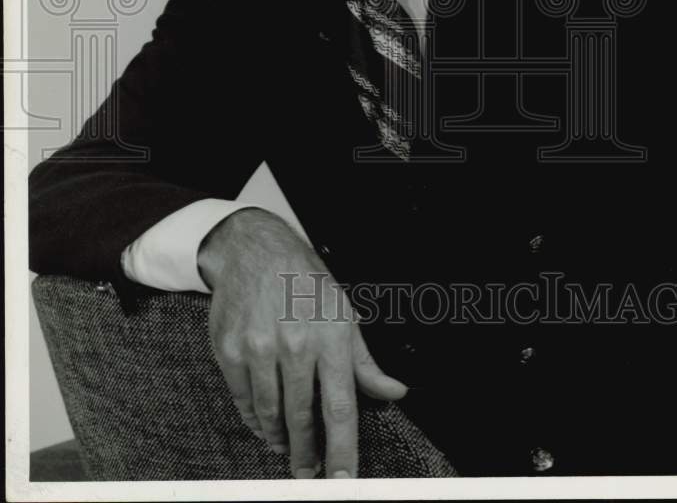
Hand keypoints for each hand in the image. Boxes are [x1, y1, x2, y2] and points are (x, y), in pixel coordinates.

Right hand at [197, 207, 406, 478]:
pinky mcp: (230, 348)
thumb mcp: (343, 311)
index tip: (343, 480)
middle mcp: (295, 344)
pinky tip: (263, 424)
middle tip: (309, 474)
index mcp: (331, 336)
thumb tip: (395, 391)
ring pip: (270, 412)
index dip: (343, 449)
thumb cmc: (305, 280)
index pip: (340, 407)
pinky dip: (253, 418)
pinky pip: (242, 398)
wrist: (255, 249)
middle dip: (307, 454)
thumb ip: (365, 361)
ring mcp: (258, 347)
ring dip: (280, 438)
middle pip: (302, 417)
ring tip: (288, 449)